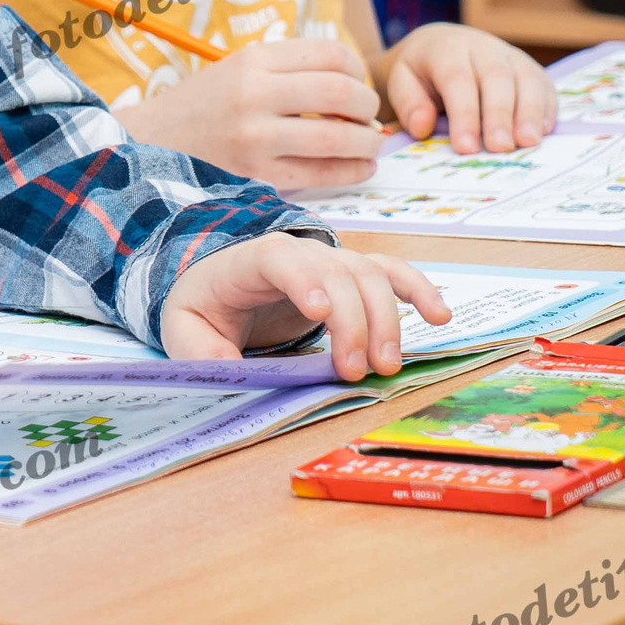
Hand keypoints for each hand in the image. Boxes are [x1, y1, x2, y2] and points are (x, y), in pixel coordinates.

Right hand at [118, 40, 384, 190]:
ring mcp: (254, 136)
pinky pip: (319, 174)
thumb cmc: (206, 105)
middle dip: (369, 107)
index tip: (360, 85)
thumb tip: (355, 82)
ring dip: (367, 143)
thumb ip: (290, 69)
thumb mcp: (240, 68)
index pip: (331, 53)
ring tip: (372, 145)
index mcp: (254, 58)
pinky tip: (359, 168)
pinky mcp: (255, 173)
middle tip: (372, 118)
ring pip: (335, 137)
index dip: (358, 70)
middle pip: (340, 91)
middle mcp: (254, 93)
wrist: (152, 142)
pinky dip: (350, 172)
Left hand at [162, 234, 448, 379]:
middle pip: (336, 273)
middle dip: (352, 322)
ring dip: (386, 319)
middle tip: (354, 371)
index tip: (321, 314)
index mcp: (251, 260)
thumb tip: (228, 372)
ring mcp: (331, 262)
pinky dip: (418, 291)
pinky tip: (439, 317)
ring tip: (386, 366)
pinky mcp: (354, 278)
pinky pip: (392, 274)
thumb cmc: (205, 310)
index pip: (280, 258)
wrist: (219, 289)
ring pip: (370, 275)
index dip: (304, 280)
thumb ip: (203, 351)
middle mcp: (300, 252)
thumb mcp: (186, 331)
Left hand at [381, 23, 556, 153]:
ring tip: (527, 143)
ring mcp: (510, 56)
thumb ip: (409, 103)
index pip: (458, 80)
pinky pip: (543, 85)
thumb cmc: (421, 72)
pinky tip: (542, 133)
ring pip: (526, 79)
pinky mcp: (530, 69)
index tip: (466, 147)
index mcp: (447, 48)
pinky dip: (546, 109)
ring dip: (529, 113)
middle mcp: (483, 48)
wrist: (441, 45)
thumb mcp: (402, 81)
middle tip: (500, 148)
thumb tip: (422, 127)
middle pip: (497, 79)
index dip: (464, 114)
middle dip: (499, 115)